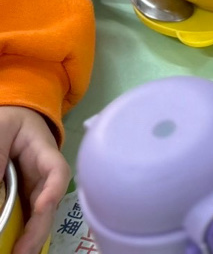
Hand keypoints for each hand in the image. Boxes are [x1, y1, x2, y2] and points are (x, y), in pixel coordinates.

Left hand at [0, 107, 70, 253]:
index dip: (52, 191)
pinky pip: (27, 217)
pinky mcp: (25, 198)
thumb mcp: (0, 133)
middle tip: (23, 251)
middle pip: (49, 203)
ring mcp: (36, 188)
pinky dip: (24, 234)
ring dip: (32, 237)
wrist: (12, 121)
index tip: (42, 207)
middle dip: (38, 229)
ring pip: (40, 215)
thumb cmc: (9, 122)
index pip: (57, 172)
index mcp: (44, 153)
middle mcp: (45, 175)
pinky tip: (19, 248)